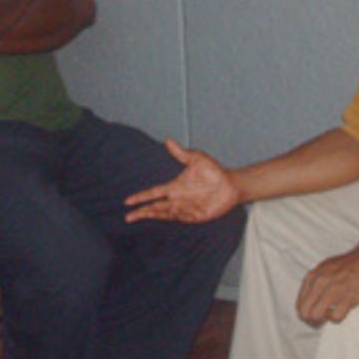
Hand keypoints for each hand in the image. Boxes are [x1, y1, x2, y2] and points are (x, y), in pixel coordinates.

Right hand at [123, 139, 241, 222]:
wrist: (231, 184)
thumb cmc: (213, 170)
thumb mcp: (196, 158)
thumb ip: (181, 153)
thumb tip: (168, 140)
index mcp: (174, 187)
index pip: (153, 193)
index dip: (141, 197)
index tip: (127, 201)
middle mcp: (177, 199)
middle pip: (155, 207)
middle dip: (141, 212)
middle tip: (127, 217)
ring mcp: (185, 209)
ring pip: (165, 214)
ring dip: (153, 215)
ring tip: (140, 216)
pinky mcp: (195, 216)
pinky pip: (181, 218)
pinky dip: (171, 217)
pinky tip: (161, 216)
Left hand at [295, 242, 358, 326]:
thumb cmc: (350, 264)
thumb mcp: (326, 267)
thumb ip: (316, 281)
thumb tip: (310, 299)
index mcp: (313, 276)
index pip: (299, 304)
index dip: (305, 314)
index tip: (314, 316)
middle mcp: (320, 282)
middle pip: (305, 312)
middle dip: (311, 320)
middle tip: (321, 321)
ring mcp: (334, 289)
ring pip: (316, 315)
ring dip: (323, 321)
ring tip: (331, 316)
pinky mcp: (348, 296)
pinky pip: (335, 317)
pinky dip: (336, 318)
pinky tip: (341, 312)